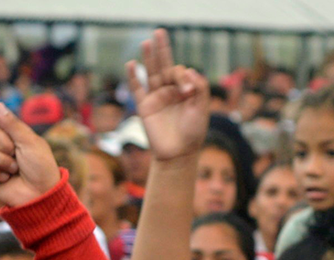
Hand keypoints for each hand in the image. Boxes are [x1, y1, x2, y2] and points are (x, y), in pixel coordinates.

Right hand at [0, 103, 60, 207]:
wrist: (41, 194)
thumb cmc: (41, 167)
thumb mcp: (30, 141)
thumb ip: (13, 124)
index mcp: (11, 137)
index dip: (2, 130)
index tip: (11, 138)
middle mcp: (0, 148)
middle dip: (3, 146)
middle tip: (16, 155)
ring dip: (2, 161)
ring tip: (14, 170)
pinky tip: (6, 179)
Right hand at [126, 29, 208, 161]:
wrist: (178, 153)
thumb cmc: (193, 132)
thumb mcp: (202, 107)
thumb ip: (200, 88)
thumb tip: (190, 69)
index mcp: (184, 90)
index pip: (181, 71)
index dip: (183, 76)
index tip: (186, 91)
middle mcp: (169, 91)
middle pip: (164, 65)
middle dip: (162, 50)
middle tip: (160, 31)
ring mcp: (156, 97)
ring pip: (151, 73)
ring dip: (149, 57)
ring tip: (147, 42)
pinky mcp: (144, 107)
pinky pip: (137, 89)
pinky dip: (133, 77)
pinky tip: (131, 63)